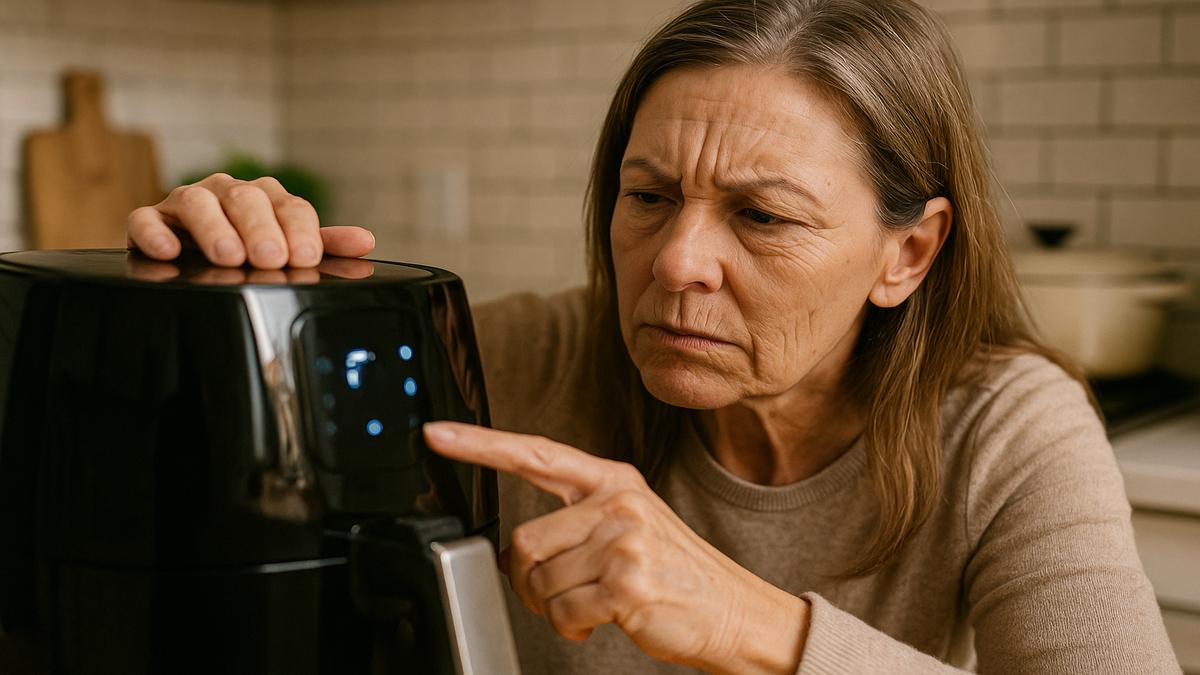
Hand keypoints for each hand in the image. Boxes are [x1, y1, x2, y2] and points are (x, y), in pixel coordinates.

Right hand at [126, 173, 375, 268]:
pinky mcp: (152, 220)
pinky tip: (169, 250)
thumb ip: (325, 245)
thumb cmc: (251, 248)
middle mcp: (227, 193)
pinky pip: (146, 219)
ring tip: (229, 256)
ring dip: (214, 228)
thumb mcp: (290, 247)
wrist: (193, 253)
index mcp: (265, 197)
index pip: (288, 205)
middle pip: (245, 199)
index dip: (298, 229)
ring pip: (197, 201)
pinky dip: (155, 232)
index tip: (304, 256)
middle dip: (260, 229)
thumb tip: (365, 242)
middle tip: (270, 258)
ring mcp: (187, 203)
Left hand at [423, 421, 809, 674]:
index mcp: (613, 480)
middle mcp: (618, 502)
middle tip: (563, 592)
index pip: (535, 454)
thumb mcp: (631, 523)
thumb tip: (518, 550)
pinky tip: (601, 619)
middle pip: (525, 541)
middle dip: (531, 580)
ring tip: (593, 604)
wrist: (734, 610)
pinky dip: (572, 627)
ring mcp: (624, 541)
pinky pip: (563, 611)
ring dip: (555, 608)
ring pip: (540, 582)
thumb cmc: (675, 572)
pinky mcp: (627, 583)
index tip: (435, 435)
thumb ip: (578, 519)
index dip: (479, 445)